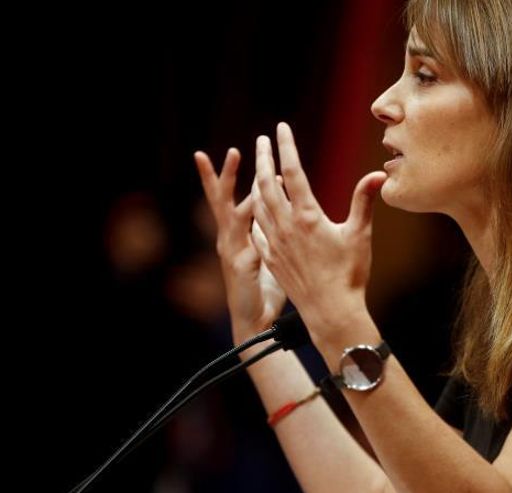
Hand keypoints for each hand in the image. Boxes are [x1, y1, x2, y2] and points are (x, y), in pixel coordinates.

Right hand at [195, 148, 286, 342]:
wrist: (256, 322)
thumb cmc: (265, 289)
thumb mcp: (269, 255)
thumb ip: (273, 232)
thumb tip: (287, 212)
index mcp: (239, 235)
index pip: (237, 199)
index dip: (236, 177)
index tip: (239, 152)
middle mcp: (232, 240)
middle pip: (224, 201)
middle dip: (226, 175)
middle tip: (233, 151)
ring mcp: (234, 252)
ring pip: (233, 216)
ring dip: (237, 191)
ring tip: (244, 174)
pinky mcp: (242, 266)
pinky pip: (248, 240)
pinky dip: (251, 224)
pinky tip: (256, 206)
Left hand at [250, 123, 385, 345]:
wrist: (330, 312)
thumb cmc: (349, 274)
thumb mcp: (360, 234)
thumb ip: (364, 201)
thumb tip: (379, 174)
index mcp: (307, 216)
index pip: (292, 172)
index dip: (286, 147)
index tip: (281, 128)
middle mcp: (285, 226)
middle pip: (267, 184)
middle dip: (263, 158)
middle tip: (262, 141)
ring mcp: (275, 243)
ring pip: (258, 205)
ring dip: (256, 183)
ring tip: (258, 170)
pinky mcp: (271, 259)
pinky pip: (257, 229)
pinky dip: (254, 213)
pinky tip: (256, 209)